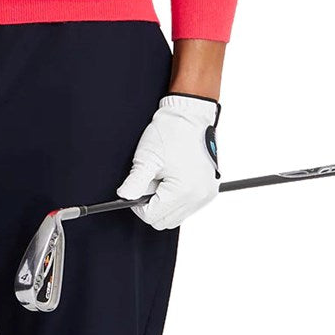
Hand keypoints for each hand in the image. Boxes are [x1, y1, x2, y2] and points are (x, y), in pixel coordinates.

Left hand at [116, 93, 220, 228]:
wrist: (190, 115)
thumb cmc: (171, 132)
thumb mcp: (147, 157)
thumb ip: (135, 182)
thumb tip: (124, 197)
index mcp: (183, 192)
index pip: (153, 216)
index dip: (138, 204)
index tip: (136, 187)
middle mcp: (199, 197)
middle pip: (165, 220)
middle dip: (152, 204)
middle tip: (150, 179)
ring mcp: (207, 195)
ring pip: (177, 215)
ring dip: (165, 201)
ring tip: (163, 175)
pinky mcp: (210, 190)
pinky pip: (188, 206)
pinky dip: (177, 197)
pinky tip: (173, 176)